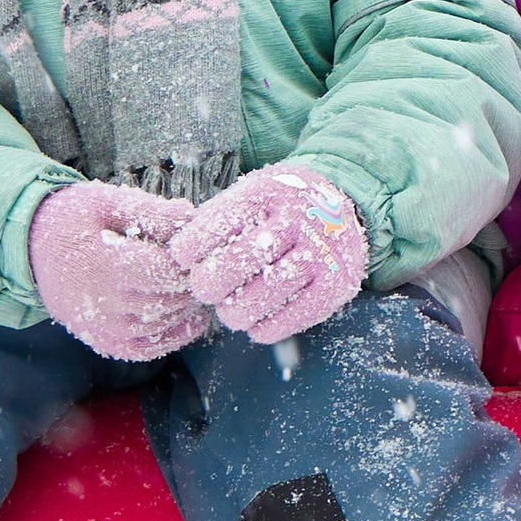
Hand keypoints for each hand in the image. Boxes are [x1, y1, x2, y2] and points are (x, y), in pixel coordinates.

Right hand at [28, 182, 211, 360]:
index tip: (198, 251)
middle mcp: (99, 300)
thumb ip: (151, 211)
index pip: (166, 272)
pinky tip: (188, 322)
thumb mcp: (108, 201)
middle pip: (166, 301)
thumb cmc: (73, 218)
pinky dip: (167, 340)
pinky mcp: (94, 336)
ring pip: (156, 328)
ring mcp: (96, 324)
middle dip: (190, 286)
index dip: (190, 263)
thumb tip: (191, 217)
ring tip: (196, 290)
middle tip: (203, 271)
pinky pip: (137, 349)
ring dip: (183, 312)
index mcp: (104, 263)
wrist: (29, 246)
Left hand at [169, 164, 368, 345]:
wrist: (344, 205)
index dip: (188, 250)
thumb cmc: (280, 206)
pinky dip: (262, 328)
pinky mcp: (336, 285)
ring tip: (232, 306)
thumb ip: (217, 219)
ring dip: (233, 312)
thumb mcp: (252, 192)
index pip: (214, 227)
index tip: (187, 258)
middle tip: (208, 288)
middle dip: (209, 285)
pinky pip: (284, 322)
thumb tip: (177, 259)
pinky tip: (258, 318)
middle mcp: (299, 219)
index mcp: (270, 191)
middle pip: (234, 265)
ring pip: (256, 299)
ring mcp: (322, 253)